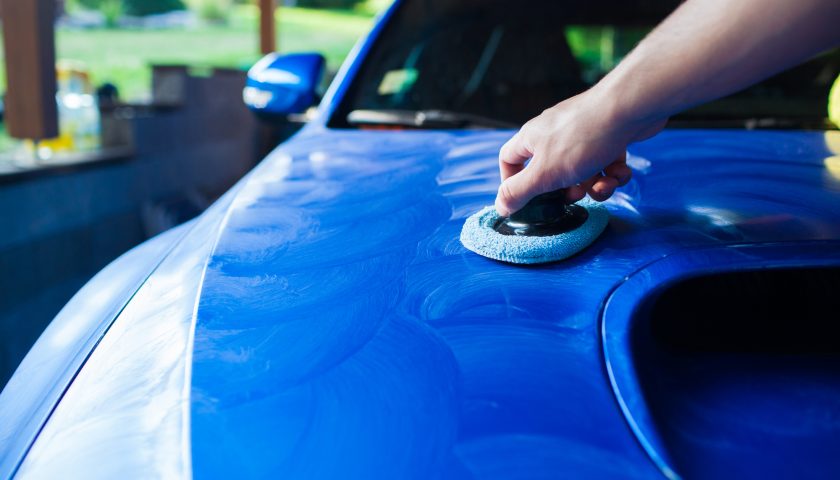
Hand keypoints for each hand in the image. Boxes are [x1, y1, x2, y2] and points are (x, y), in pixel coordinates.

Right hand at [495, 88, 665, 215]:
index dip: (512, 182)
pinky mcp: (608, 133)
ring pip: (582, 170)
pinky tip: (620, 171)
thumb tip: (500, 206)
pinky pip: (604, 161)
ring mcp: (581, 132)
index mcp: (531, 138)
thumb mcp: (544, 174)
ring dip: (595, 185)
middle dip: (566, 189)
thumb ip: (519, 192)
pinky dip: (612, 172)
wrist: (629, 109)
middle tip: (577, 195)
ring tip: (606, 184)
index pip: (509, 159)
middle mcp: (554, 132)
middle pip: (550, 170)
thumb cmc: (582, 140)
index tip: (526, 201)